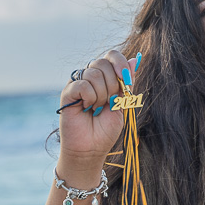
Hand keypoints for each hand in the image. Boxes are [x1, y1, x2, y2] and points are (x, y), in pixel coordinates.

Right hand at [57, 50, 139, 168]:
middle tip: (109, 102)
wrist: (91, 148)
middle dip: (112, 84)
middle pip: (102, 62)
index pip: (112, 56)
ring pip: (93, 73)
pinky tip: (87, 107)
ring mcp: (78, 83)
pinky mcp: (68, 92)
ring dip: (101, 94)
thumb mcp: (122, 104)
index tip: (127, 80)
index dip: (120, 63)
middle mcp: (90, 77)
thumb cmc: (105, 130)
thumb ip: (127, 83)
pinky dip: (90, 97)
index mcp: (105, 78)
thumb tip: (136, 59)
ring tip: (97, 108)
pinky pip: (82, 84)